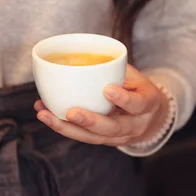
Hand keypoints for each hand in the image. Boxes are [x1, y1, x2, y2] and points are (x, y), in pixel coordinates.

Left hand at [34, 65, 169, 146]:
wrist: (150, 117)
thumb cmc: (139, 90)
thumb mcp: (137, 77)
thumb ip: (117, 70)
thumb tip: (88, 54)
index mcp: (148, 105)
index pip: (138, 105)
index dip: (124, 100)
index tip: (108, 89)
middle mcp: (135, 125)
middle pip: (113, 128)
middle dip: (90, 121)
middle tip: (71, 112)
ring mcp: (119, 137)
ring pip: (93, 138)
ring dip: (66, 128)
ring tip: (45, 114)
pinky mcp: (104, 141)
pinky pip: (83, 137)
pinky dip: (63, 127)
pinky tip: (46, 115)